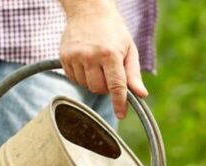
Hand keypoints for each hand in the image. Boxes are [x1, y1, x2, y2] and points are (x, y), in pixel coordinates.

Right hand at [59, 0, 147, 118]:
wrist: (88, 10)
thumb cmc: (113, 31)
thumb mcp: (129, 49)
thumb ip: (133, 74)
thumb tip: (141, 95)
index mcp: (110, 54)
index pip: (116, 86)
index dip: (119, 103)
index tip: (121, 114)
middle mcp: (91, 56)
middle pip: (99, 89)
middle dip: (106, 86)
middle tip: (109, 72)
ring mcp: (75, 57)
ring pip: (86, 86)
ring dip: (93, 81)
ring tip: (97, 64)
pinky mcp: (64, 57)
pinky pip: (74, 79)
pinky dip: (81, 76)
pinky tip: (86, 62)